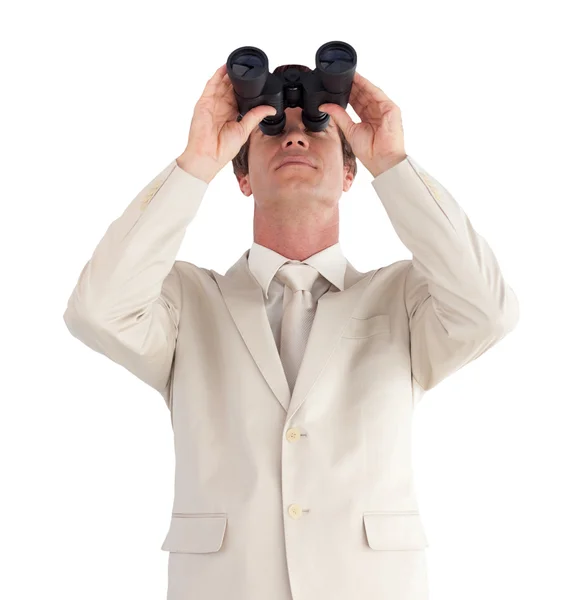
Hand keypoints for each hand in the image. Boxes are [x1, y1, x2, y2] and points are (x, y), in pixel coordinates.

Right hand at [177, 64, 276, 182]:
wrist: (208, 156)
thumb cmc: (222, 149)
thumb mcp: (244, 130)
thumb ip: (255, 116)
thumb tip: (271, 109)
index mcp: (230, 115)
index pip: (238, 97)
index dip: (245, 89)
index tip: (256, 81)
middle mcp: (221, 108)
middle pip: (230, 88)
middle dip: (238, 79)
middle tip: (248, 69)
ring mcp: (212, 104)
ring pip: (221, 84)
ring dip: (229, 75)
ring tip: (238, 64)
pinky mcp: (204, 102)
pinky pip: (211, 85)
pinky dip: (218, 75)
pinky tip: (225, 68)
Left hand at [319, 71, 406, 176]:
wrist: (381, 160)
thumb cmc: (370, 151)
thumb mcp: (349, 130)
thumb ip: (339, 116)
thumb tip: (324, 106)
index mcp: (368, 119)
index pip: (357, 102)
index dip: (348, 93)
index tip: (336, 85)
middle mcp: (377, 112)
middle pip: (363, 95)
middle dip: (352, 86)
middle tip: (339, 76)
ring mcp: (385, 109)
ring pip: (369, 91)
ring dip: (358, 83)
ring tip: (346, 74)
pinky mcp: (391, 108)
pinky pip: (377, 93)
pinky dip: (367, 85)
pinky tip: (358, 79)